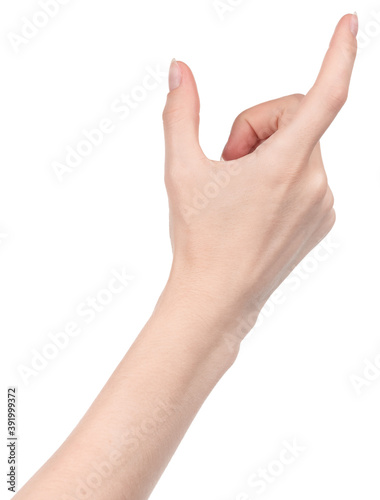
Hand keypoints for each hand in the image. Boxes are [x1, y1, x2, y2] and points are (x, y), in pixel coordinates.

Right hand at [162, 14, 356, 337]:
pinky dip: (284, 176)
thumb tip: (180, 71)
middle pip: (294, 119)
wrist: (218, 298)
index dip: (340, 55)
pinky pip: (309, 175)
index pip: (325, 96)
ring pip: (301, 148)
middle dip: (256, 130)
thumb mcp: (182, 170)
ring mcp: (324, 203)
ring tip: (240, 192)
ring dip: (268, 155)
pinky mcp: (324, 219)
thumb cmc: (200, 239)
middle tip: (228, 164)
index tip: (351, 25)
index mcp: (284, 165)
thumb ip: (181, 113)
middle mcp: (315, 182)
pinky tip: (257, 207)